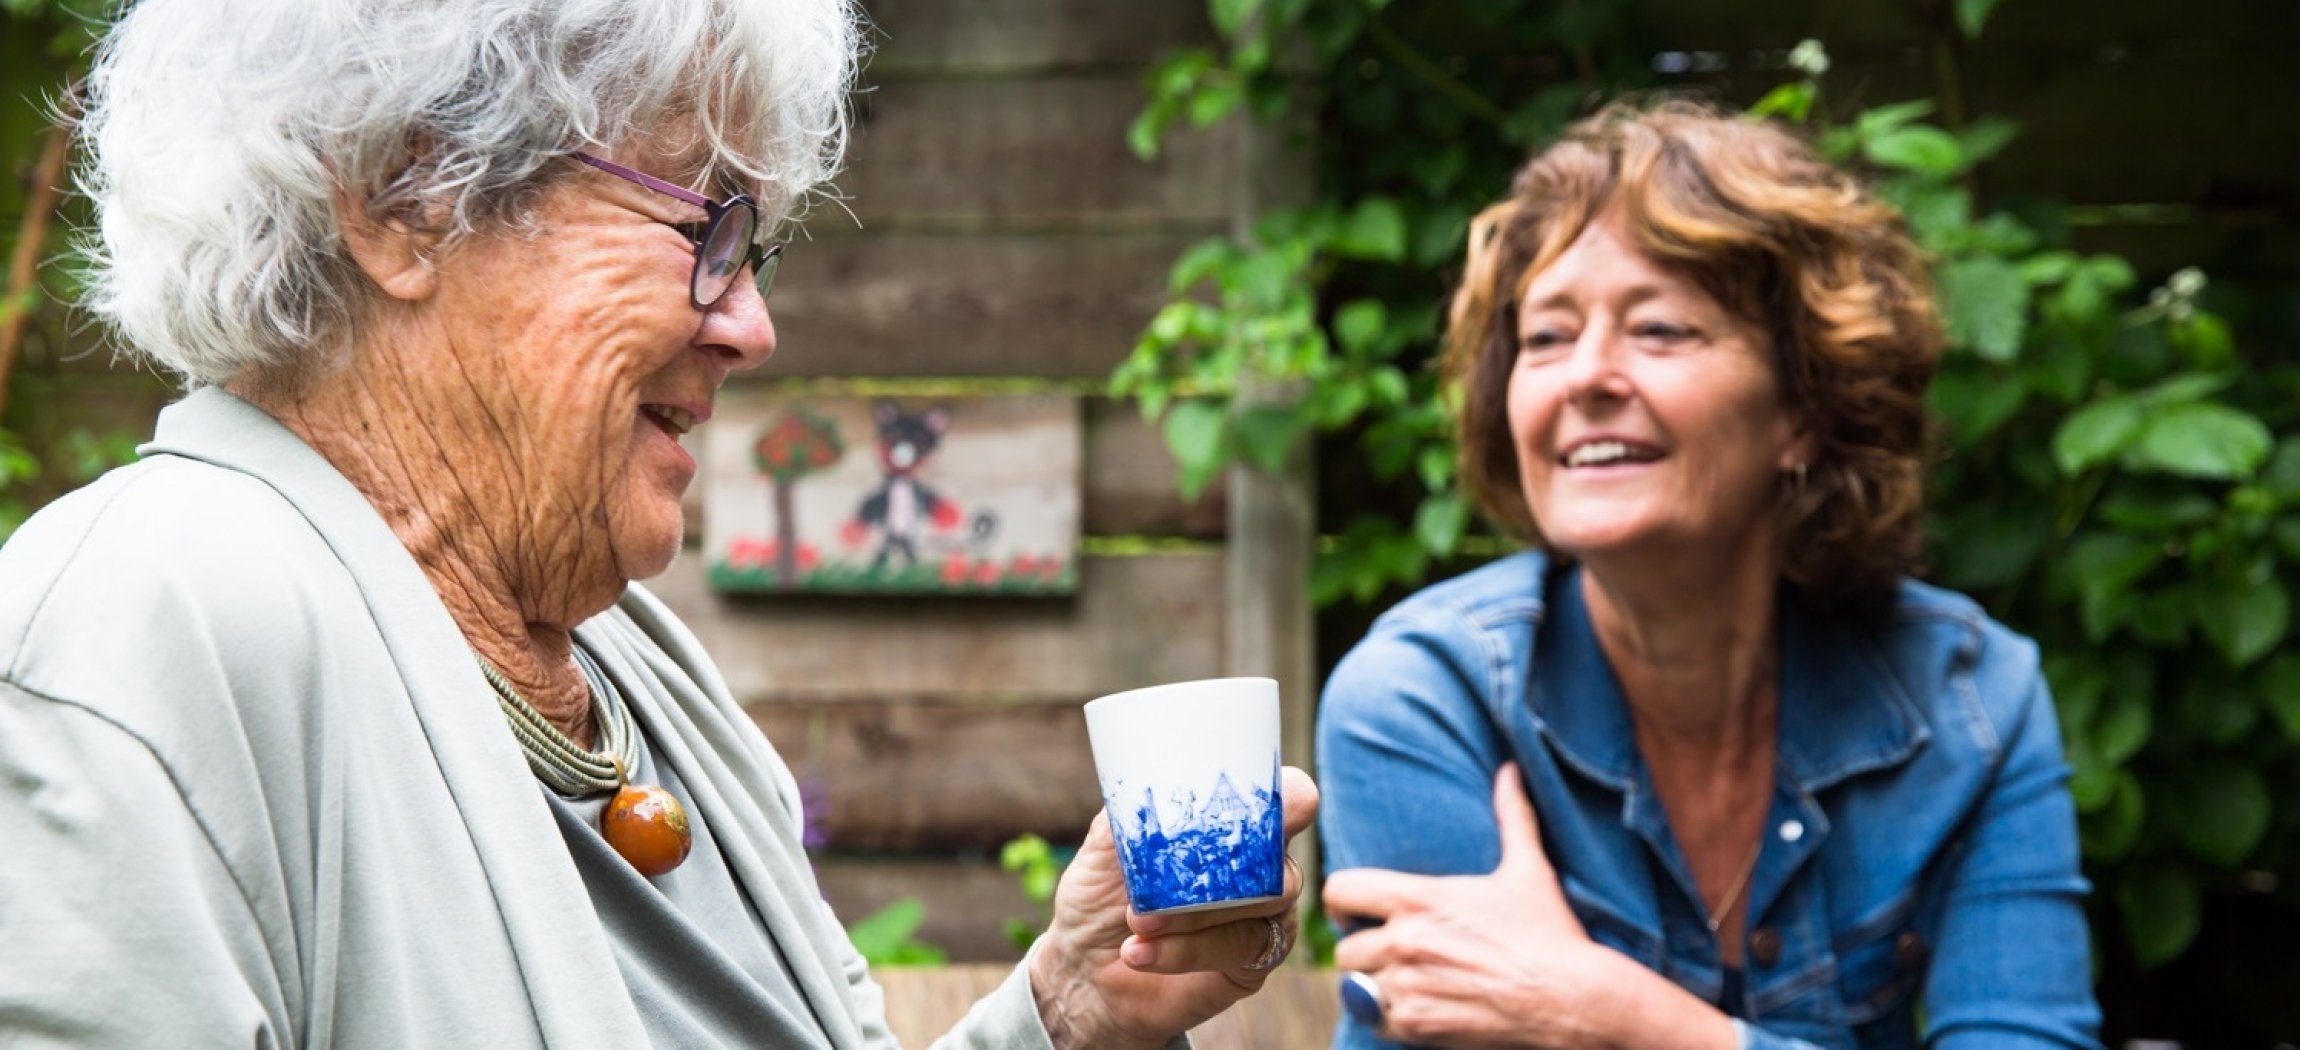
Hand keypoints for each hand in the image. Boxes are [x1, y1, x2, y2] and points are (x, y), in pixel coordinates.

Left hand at [1029, 765, 1318, 1049]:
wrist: (1086, 972)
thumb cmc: (1101, 900)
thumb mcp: (1102, 854)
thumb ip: (1126, 822)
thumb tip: (1137, 794)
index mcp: (1231, 827)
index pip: (1284, 800)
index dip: (1293, 796)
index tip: (1291, 796)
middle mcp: (1259, 869)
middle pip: (1276, 855)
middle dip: (1224, 860)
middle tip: (1160, 876)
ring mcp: (1263, 917)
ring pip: (1262, 902)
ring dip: (1194, 912)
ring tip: (1137, 920)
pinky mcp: (1251, 964)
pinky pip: (1238, 948)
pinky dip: (1185, 950)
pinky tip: (1139, 952)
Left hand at [1321, 764, 1621, 1049]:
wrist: (1574, 1001)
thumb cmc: (1551, 934)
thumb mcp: (1529, 870)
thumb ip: (1512, 816)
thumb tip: (1511, 771)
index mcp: (1420, 898)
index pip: (1340, 891)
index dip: (1344, 903)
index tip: (1360, 913)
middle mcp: (1405, 941)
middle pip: (1344, 947)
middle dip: (1365, 950)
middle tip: (1392, 955)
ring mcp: (1408, 986)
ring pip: (1357, 986)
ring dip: (1376, 986)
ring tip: (1408, 982)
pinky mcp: (1416, 1025)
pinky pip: (1374, 1019)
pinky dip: (1389, 1016)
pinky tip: (1421, 1007)